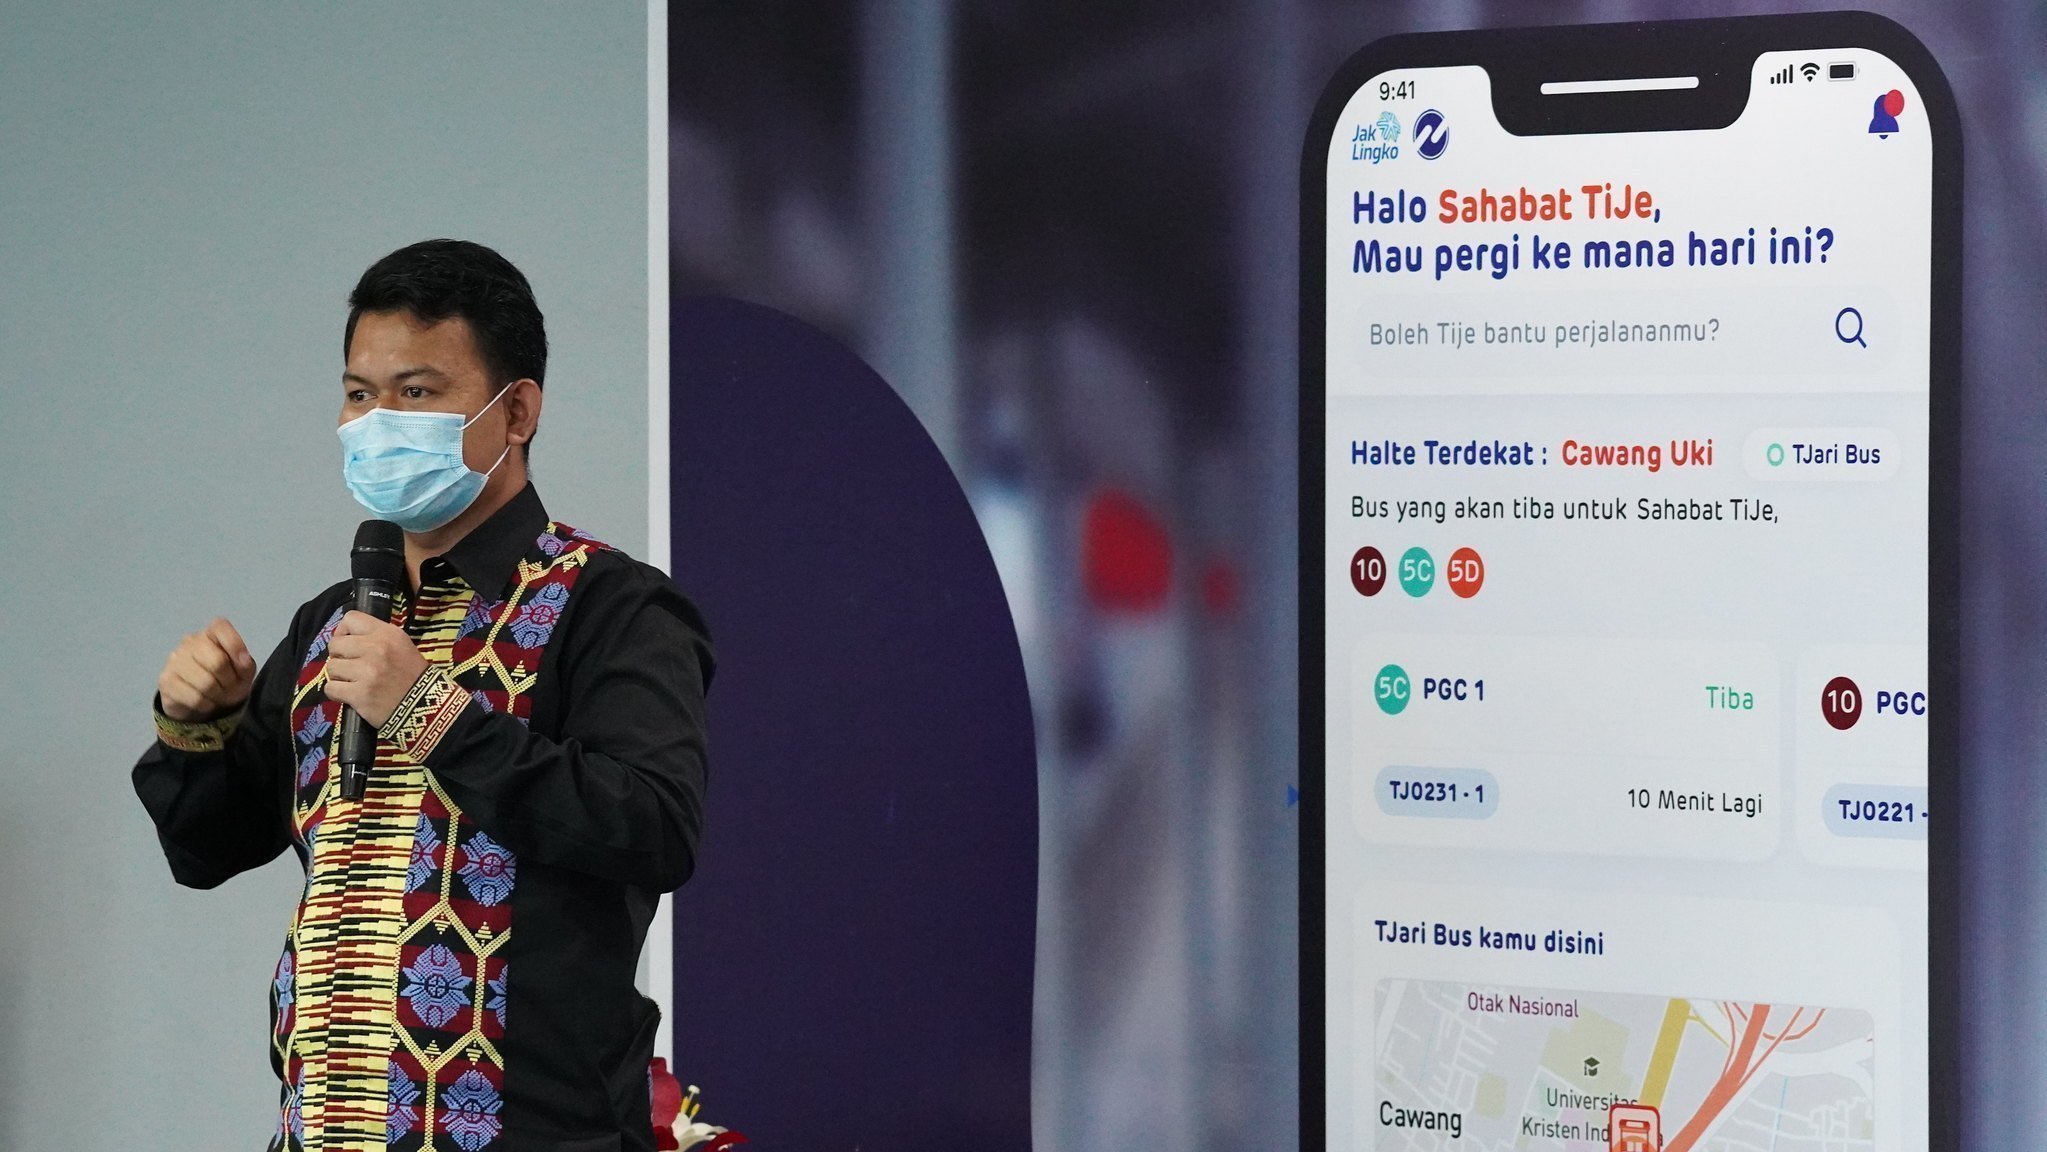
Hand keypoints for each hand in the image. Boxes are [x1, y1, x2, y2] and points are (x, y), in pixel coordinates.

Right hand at [158, 618, 258, 721]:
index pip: (221, 627)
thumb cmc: (225, 680)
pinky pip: (194, 698)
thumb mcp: (243, 672)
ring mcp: (174, 660)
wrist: (198, 702)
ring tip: (216, 695)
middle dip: (229, 681)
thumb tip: (243, 660)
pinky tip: (203, 701)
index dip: (236, 646)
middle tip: (228, 687)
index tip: (243, 665)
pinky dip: (205, 705)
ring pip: (206, 683)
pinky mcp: (165, 680)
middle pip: (218, 662)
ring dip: (217, 696)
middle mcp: (190, 641)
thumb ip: (246, 664)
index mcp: (211, 633)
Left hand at [324, 611, 428, 729]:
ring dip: (339, 676)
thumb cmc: (413, 675)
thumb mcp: (401, 646)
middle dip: (339, 656)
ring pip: (331, 667)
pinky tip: (350, 695)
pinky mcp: (360, 694)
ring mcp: (367, 671)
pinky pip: (331, 688)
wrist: (426, 706)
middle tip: (351, 667)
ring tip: (353, 682)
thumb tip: (345, 638)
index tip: (350, 645)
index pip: (351, 619)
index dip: (344, 632)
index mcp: (387, 634)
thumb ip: (376, 638)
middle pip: (335, 644)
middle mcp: (376, 648)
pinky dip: (337, 693)